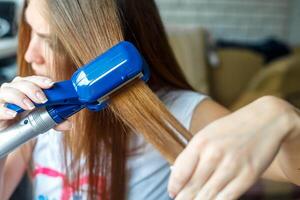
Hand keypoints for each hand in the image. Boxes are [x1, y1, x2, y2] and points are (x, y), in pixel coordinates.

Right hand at [0, 76, 71, 130]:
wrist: (9, 135)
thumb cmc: (25, 122)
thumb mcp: (43, 121)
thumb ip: (55, 121)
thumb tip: (68, 124)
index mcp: (25, 88)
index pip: (33, 79)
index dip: (42, 80)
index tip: (51, 84)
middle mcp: (13, 90)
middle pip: (22, 83)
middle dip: (34, 89)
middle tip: (43, 99)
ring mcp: (2, 99)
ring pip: (8, 91)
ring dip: (20, 97)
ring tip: (30, 106)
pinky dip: (5, 110)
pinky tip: (13, 114)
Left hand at [168, 96, 294, 199]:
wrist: (265, 120)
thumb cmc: (231, 128)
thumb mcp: (207, 134)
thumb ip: (194, 154)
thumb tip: (179, 176)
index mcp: (200, 142)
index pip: (180, 172)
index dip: (174, 187)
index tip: (173, 193)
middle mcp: (214, 154)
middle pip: (192, 187)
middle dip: (184, 198)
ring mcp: (232, 166)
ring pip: (208, 196)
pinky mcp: (248, 176)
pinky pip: (227, 197)